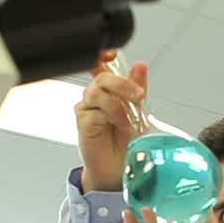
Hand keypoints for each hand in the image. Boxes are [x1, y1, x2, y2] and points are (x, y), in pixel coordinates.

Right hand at [75, 50, 146, 191]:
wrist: (120, 168)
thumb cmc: (126, 142)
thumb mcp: (139, 111)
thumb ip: (137, 88)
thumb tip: (140, 66)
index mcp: (110, 90)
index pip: (102, 66)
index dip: (103, 57)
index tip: (112, 54)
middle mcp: (97, 97)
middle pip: (102, 77)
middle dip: (121, 83)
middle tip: (137, 94)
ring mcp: (88, 108)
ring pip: (96, 91)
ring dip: (117, 103)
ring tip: (130, 119)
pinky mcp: (83, 121)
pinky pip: (94, 110)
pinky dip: (112, 116)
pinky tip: (121, 126)